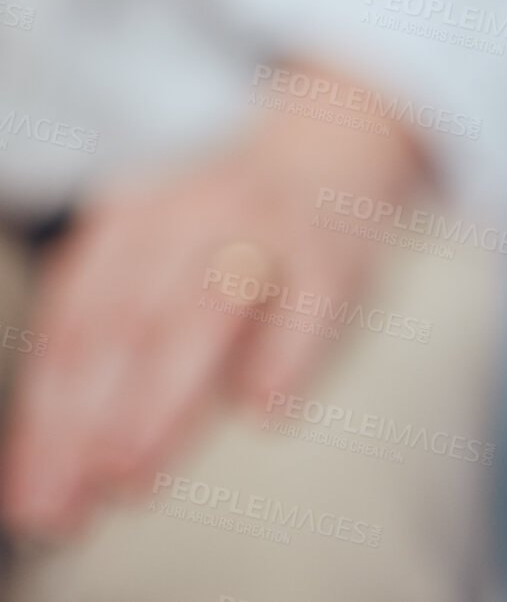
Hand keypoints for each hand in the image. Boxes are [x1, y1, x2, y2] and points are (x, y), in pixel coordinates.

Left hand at [2, 61, 424, 535]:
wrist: (335, 148)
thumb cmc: (233, 237)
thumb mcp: (157, 266)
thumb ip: (110, 358)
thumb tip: (53, 475)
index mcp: (128, 224)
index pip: (73, 327)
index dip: (46, 416)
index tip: (31, 496)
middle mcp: (188, 217)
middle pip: (127, 322)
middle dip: (89, 418)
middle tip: (68, 500)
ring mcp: (264, 229)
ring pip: (204, 310)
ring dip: (163, 395)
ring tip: (135, 470)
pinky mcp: (334, 252)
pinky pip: (308, 303)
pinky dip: (286, 355)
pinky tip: (265, 411)